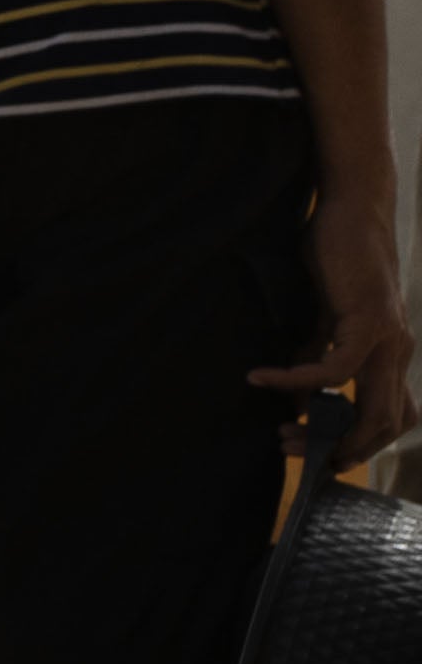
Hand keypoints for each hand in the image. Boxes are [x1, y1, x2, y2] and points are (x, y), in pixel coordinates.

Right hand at [259, 213, 413, 464]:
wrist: (353, 210)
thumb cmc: (337, 258)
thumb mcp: (323, 318)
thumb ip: (315, 355)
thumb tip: (298, 400)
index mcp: (394, 352)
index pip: (395, 417)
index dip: (361, 444)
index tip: (317, 453)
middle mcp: (401, 351)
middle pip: (388, 424)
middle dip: (342, 450)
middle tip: (292, 451)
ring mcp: (391, 337)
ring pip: (373, 409)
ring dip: (324, 429)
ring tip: (279, 431)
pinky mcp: (369, 321)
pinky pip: (333, 370)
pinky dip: (297, 381)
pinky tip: (262, 377)